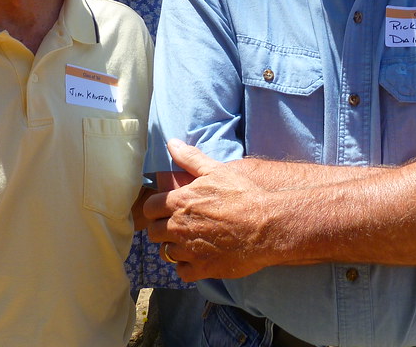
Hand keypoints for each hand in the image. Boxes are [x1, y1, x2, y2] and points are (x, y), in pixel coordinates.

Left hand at [144, 140, 276, 280]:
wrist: (266, 226)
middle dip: (162, 228)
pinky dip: (187, 266)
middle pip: (153, 232)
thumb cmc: (242, 195)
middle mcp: (178, 228)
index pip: (149, 208)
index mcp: (178, 202)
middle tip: (176, 225)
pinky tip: (197, 257)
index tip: (164, 209)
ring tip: (187, 241)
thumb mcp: (216, 170)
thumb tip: (171, 143)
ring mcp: (189, 250)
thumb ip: (190, 158)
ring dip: (174, 247)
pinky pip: (182, 272)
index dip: (155, 208)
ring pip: (165, 253)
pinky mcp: (202, 269)